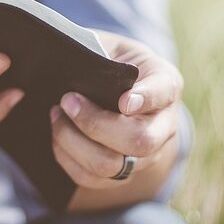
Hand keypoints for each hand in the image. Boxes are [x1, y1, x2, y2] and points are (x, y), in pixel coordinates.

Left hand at [49, 31, 182, 188]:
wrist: (120, 89)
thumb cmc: (112, 61)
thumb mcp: (112, 45)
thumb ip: (99, 52)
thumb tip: (71, 59)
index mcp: (166, 83)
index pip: (164, 92)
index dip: (147, 98)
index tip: (123, 100)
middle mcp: (164, 125)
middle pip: (140, 141)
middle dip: (96, 124)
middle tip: (67, 100)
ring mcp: (145, 155)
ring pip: (113, 165)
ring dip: (75, 142)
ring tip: (56, 114)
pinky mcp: (121, 173)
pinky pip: (92, 178)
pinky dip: (67, 157)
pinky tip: (57, 133)